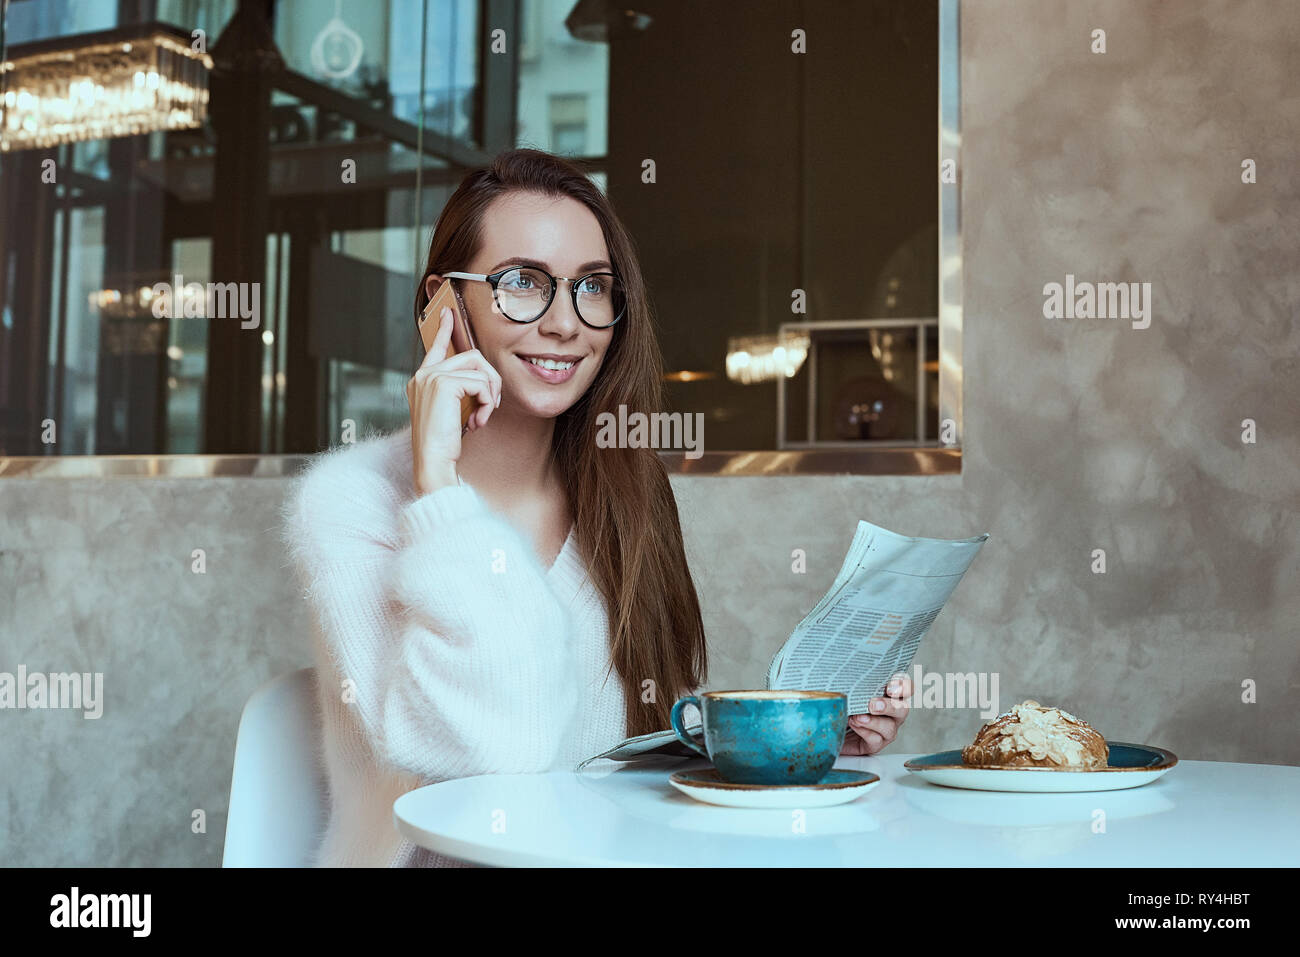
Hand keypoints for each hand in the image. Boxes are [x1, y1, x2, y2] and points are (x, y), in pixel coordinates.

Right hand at [407, 305, 501, 495]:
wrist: (432, 462)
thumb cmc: (444, 445)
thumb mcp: (453, 413)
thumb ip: (461, 394)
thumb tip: (483, 382)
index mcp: (422, 381)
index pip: (434, 348)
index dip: (443, 330)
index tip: (448, 313)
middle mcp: (423, 375)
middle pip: (472, 356)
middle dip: (491, 379)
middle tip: (491, 405)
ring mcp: (431, 377)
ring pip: (480, 368)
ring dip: (490, 394)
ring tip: (482, 417)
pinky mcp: (443, 383)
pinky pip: (481, 383)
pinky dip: (487, 402)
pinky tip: (478, 421)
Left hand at [841, 673, 911, 754]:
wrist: (831, 727)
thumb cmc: (843, 704)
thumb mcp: (847, 690)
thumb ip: (852, 683)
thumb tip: (845, 677)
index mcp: (889, 695)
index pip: (905, 688)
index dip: (903, 686)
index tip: (890, 687)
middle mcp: (892, 713)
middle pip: (902, 709)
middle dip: (889, 706)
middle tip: (873, 705)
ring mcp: (886, 730)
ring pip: (889, 727)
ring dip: (874, 722)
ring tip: (858, 718)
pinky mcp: (875, 744)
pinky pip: (876, 740)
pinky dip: (864, 732)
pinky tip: (854, 725)